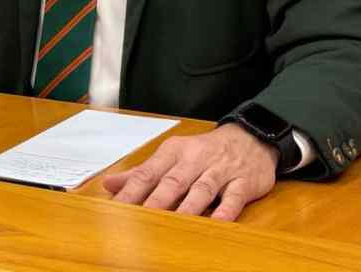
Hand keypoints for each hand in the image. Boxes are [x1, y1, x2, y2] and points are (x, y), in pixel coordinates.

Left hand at [102, 123, 277, 220]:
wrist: (251, 137)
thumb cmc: (205, 151)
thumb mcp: (172, 156)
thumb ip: (142, 172)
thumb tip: (110, 184)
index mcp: (174, 152)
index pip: (149, 172)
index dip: (132, 190)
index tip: (118, 207)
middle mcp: (195, 159)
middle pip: (173, 181)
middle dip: (157, 200)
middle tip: (142, 217)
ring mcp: (220, 170)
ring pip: (202, 189)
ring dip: (188, 206)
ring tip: (175, 222)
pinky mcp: (243, 181)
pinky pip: (234, 197)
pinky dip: (226, 210)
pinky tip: (218, 222)